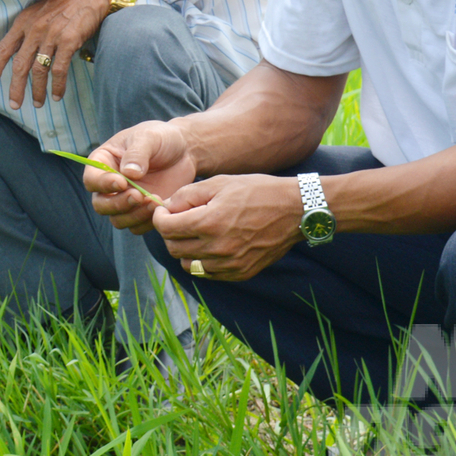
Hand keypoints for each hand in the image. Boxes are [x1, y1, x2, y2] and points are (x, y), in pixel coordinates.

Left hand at [0, 0, 111, 108]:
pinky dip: (57, 85)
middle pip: (20, 65)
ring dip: (37, 91)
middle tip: (14, 104)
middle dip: (16, 88)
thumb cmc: (64, 6)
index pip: (4, 48)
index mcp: (23, 22)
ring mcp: (51, 35)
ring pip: (38, 70)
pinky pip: (59, 69)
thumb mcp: (38, 13)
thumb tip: (18, 56)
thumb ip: (26, 32)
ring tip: (38, 103)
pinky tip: (56, 95)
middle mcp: (34, 29)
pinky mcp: (68, 41)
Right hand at [85, 120, 198, 233]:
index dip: (103, 184)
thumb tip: (128, 174)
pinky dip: (147, 222)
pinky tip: (162, 207)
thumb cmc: (161, 138)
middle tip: (139, 195)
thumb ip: (137, 153)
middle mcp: (110, 185)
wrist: (185, 150)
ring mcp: (125, 200)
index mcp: (103, 162)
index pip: (92, 179)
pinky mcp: (142, 212)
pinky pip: (137, 227)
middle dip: (118, 204)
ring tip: (155, 201)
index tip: (122, 182)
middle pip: (101, 204)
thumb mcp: (149, 137)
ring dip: (134, 215)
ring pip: (118, 219)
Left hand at [151, 173, 304, 280]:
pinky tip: (211, 244)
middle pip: (173, 248)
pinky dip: (203, 261)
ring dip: (185, 249)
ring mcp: (230, 264)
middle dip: (169, 233)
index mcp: (209, 223)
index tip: (164, 211)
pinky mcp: (241, 273)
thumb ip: (187, 196)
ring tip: (196, 233)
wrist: (295, 210)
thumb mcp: (219, 183)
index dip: (159, 217)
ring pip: (188, 264)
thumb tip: (166, 207)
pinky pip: (209, 273)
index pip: (166, 228)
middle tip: (177, 220)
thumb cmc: (256, 191)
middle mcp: (217, 248)